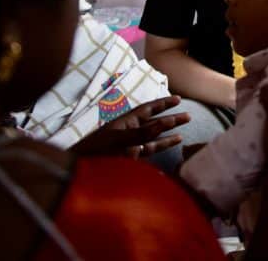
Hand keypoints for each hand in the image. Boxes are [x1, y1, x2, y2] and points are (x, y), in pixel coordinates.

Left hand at [69, 95, 189, 158]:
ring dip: (169, 132)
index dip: (163, 104)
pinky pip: (151, 149)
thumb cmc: (96, 150)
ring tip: (184, 129)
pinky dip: (163, 145)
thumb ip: (143, 132)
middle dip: (171, 118)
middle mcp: (130, 130)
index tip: (178, 99)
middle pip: (154, 121)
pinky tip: (173, 142)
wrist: (78, 168)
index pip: (149, 109)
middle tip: (188, 116)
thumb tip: (165, 123)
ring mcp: (131, 144)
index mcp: (127, 121)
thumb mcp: (120, 139)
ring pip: (154, 135)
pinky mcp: (131, 157)